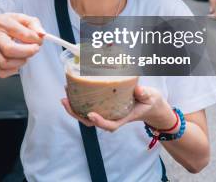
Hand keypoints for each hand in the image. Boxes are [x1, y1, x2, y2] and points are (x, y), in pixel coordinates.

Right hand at [0, 13, 43, 77]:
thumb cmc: (4, 25)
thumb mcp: (19, 18)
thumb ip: (33, 24)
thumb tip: (42, 34)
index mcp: (4, 24)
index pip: (23, 34)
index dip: (36, 39)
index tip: (39, 39)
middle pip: (10, 49)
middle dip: (28, 52)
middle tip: (34, 49)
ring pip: (5, 62)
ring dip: (20, 62)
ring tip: (25, 55)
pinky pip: (2, 71)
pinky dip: (12, 70)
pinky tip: (16, 63)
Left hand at [61, 85, 175, 132]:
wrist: (151, 105)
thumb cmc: (150, 101)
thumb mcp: (150, 97)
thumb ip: (144, 94)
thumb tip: (138, 90)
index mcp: (123, 118)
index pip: (110, 124)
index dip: (99, 121)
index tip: (91, 114)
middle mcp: (112, 117)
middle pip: (92, 122)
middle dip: (76, 114)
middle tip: (65, 101)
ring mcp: (107, 113)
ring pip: (87, 116)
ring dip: (74, 108)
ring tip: (64, 96)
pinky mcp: (104, 107)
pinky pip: (89, 107)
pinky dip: (79, 102)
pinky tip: (72, 92)